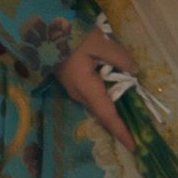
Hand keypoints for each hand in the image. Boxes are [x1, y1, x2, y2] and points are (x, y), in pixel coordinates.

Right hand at [54, 26, 137, 150]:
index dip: (120, 130)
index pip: (106, 113)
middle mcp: (79, 94)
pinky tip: (116, 101)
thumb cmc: (70, 36)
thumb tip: (135, 71)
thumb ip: (119, 57)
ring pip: (97, 107)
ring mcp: (74, 89)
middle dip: (118, 128)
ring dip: (112, 116)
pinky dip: (106, 104)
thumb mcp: (99, 41)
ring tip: (129, 123)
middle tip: (135, 139)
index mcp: (85, 87)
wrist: (42, 30)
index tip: (133, 146)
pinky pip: (94, 98)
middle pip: (102, 114)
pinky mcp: (74, 83)